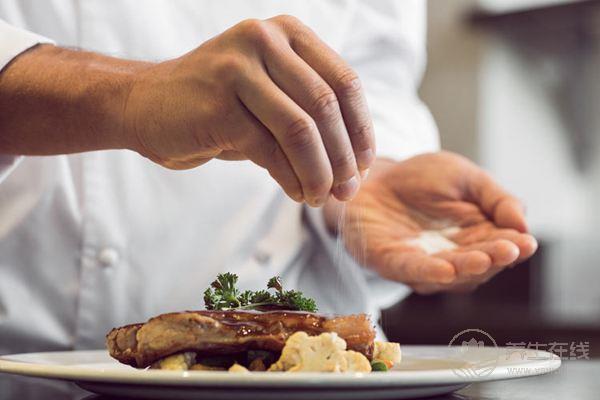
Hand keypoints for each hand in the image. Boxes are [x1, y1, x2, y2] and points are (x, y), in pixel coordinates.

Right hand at [124, 16, 373, 205]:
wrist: (144, 105)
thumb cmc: (217, 106)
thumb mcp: (269, 96)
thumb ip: (309, 115)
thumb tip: (355, 167)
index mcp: (286, 33)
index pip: (344, 82)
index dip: (361, 129)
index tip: (364, 165)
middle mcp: (264, 40)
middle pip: (326, 106)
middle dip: (343, 157)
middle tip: (347, 191)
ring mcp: (238, 68)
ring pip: (302, 129)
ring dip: (319, 173)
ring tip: (320, 197)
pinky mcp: (218, 104)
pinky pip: (270, 150)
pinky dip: (291, 178)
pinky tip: (296, 193)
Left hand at [324, 151, 537, 293]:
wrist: (372, 174)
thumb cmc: (420, 178)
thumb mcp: (465, 177)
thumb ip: (496, 199)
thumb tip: (523, 225)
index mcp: (474, 238)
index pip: (499, 247)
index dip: (513, 247)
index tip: (526, 243)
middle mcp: (450, 257)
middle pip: (478, 265)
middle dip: (493, 258)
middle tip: (509, 250)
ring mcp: (421, 264)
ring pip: (448, 274)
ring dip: (465, 269)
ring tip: (483, 259)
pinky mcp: (389, 262)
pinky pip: (410, 270)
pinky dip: (427, 272)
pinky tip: (445, 270)